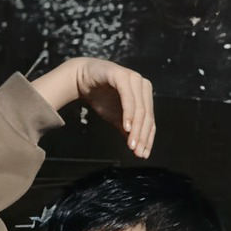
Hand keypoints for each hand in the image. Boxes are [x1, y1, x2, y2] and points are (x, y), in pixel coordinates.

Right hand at [31, 57, 155, 157]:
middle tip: (137, 152)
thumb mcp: (116, 117)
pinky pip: (128, 97)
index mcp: (145, 95)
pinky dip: (128, 113)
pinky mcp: (121, 75)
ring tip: (132, 144)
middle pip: (146, 116)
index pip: (150, 121)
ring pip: (139, 109)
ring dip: (136, 129)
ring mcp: (133, 78)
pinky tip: (126, 127)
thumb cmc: (101, 97)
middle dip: (142, 137)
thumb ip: (128, 130)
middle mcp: (143, 85)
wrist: (80, 80)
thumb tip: (139, 150)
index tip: (143, 155)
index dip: (147, 139)